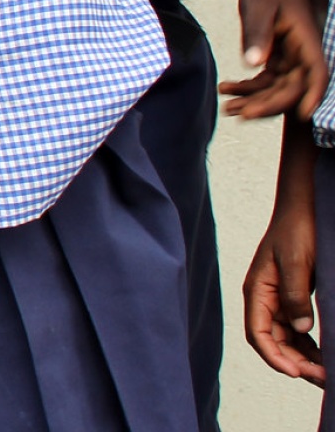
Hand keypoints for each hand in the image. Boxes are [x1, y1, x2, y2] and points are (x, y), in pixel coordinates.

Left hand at [224, 0, 331, 119]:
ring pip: (277, 89)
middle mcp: (302, 54)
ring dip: (255, 101)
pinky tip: (226, 89)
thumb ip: (257, 33)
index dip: (313, 94)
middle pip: (293, 88)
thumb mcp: (259, 7)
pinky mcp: (276, 60)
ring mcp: (290, 59)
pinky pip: (265, 82)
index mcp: (307, 41)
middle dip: (269, 105)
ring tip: (228, 108)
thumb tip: (253, 63)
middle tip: (241, 113)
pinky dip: (247, 89)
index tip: (304, 115)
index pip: (317, 73)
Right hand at [245, 199, 325, 383]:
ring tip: (326, 373)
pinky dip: (310, 345)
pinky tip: (325, 354)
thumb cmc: (297, 229)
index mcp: (257, 290)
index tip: (295, 372)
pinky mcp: (295, 297)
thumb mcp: (297, 262)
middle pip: (273, 341)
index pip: (258, 332)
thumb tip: (302, 329)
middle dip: (294, 362)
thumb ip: (296, 296)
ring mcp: (280, 299)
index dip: (274, 356)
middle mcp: (266, 298)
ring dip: (303, 357)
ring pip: (287, 338)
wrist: (306, 207)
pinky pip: (299, 329)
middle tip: (322, 377)